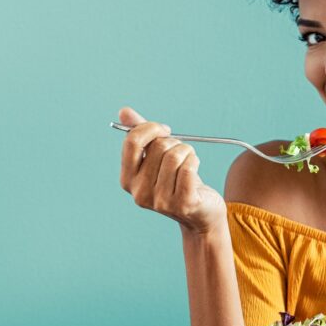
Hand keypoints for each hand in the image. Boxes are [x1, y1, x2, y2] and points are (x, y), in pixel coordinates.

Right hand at [117, 106, 225, 234]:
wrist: (201, 213)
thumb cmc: (178, 182)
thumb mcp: (156, 159)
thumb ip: (141, 136)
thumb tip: (124, 111)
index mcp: (128, 180)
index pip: (132, 142)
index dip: (150, 128)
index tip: (164, 130)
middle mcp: (140, 193)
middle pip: (158, 147)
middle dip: (174, 142)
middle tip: (181, 151)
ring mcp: (161, 201)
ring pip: (175, 156)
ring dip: (187, 151)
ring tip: (189, 159)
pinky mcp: (183, 204)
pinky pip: (188, 168)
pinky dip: (194, 161)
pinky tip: (195, 167)